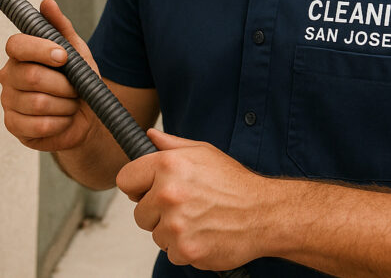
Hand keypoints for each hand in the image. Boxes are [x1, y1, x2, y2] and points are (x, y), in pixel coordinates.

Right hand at [0, 0, 100, 151]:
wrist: (87, 116)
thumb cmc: (78, 80)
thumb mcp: (77, 51)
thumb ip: (61, 28)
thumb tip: (47, 3)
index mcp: (20, 54)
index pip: (16, 45)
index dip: (40, 49)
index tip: (63, 56)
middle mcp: (9, 76)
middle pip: (31, 76)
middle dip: (63, 84)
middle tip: (75, 88)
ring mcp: (8, 102)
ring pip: (38, 103)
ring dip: (65, 105)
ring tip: (71, 104)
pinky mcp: (14, 126)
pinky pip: (38, 126)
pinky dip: (60, 122)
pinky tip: (64, 119)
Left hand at [117, 129, 271, 269]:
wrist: (264, 213)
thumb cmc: (235, 184)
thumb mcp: (204, 153)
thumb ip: (172, 145)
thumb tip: (149, 137)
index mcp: (169, 165)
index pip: (125, 180)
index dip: (138, 186)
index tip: (149, 190)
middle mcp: (169, 193)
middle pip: (139, 212)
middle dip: (157, 212)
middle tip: (185, 206)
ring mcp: (176, 224)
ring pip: (155, 234)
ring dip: (172, 231)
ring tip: (199, 219)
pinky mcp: (185, 249)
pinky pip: (170, 252)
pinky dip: (185, 247)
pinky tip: (204, 234)